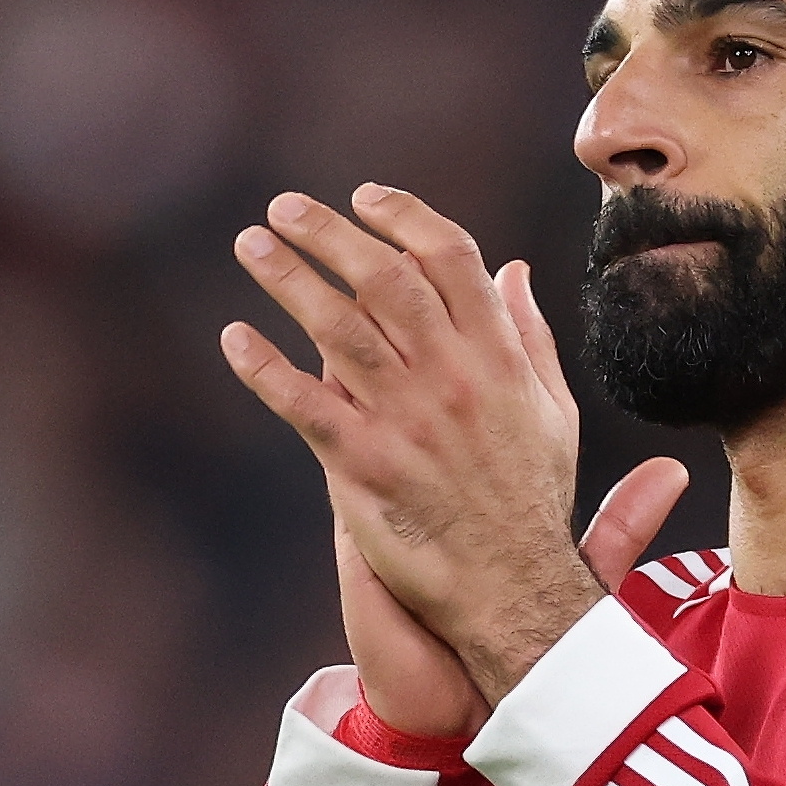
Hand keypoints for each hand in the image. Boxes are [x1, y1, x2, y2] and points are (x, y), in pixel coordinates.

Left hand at [223, 183, 694, 699]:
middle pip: (385, 279)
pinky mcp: (364, 466)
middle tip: (283, 206)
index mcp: (500, 358)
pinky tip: (235, 338)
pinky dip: (264, 367)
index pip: (451, 259)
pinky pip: (304, 404)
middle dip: (329, 233)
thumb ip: (529, 335)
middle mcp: (452, 379)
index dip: (404, 217)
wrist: (513, 589)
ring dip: (288, 278)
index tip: (365, 197)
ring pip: (338, 329)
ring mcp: (406, 421)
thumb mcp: (551, 410)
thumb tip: (510, 269)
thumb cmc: (533, 499)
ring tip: (251, 246)